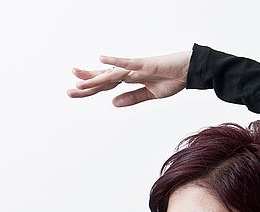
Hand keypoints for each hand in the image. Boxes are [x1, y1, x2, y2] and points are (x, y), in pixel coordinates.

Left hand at [66, 51, 190, 106]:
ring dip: (95, 78)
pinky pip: (129, 63)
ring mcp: (136, 67)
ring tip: (79, 82)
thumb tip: (113, 103)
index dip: (90, 88)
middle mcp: (129, 71)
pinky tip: (102, 59)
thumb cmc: (173, 79)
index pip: (105, 84)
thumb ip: (131, 98)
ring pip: (111, 73)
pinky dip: (116, 61)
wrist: (191, 71)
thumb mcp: (150, 94)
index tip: (74, 92)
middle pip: (103, 78)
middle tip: (68, 91)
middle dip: (86, 84)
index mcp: (129, 79)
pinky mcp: (146, 64)